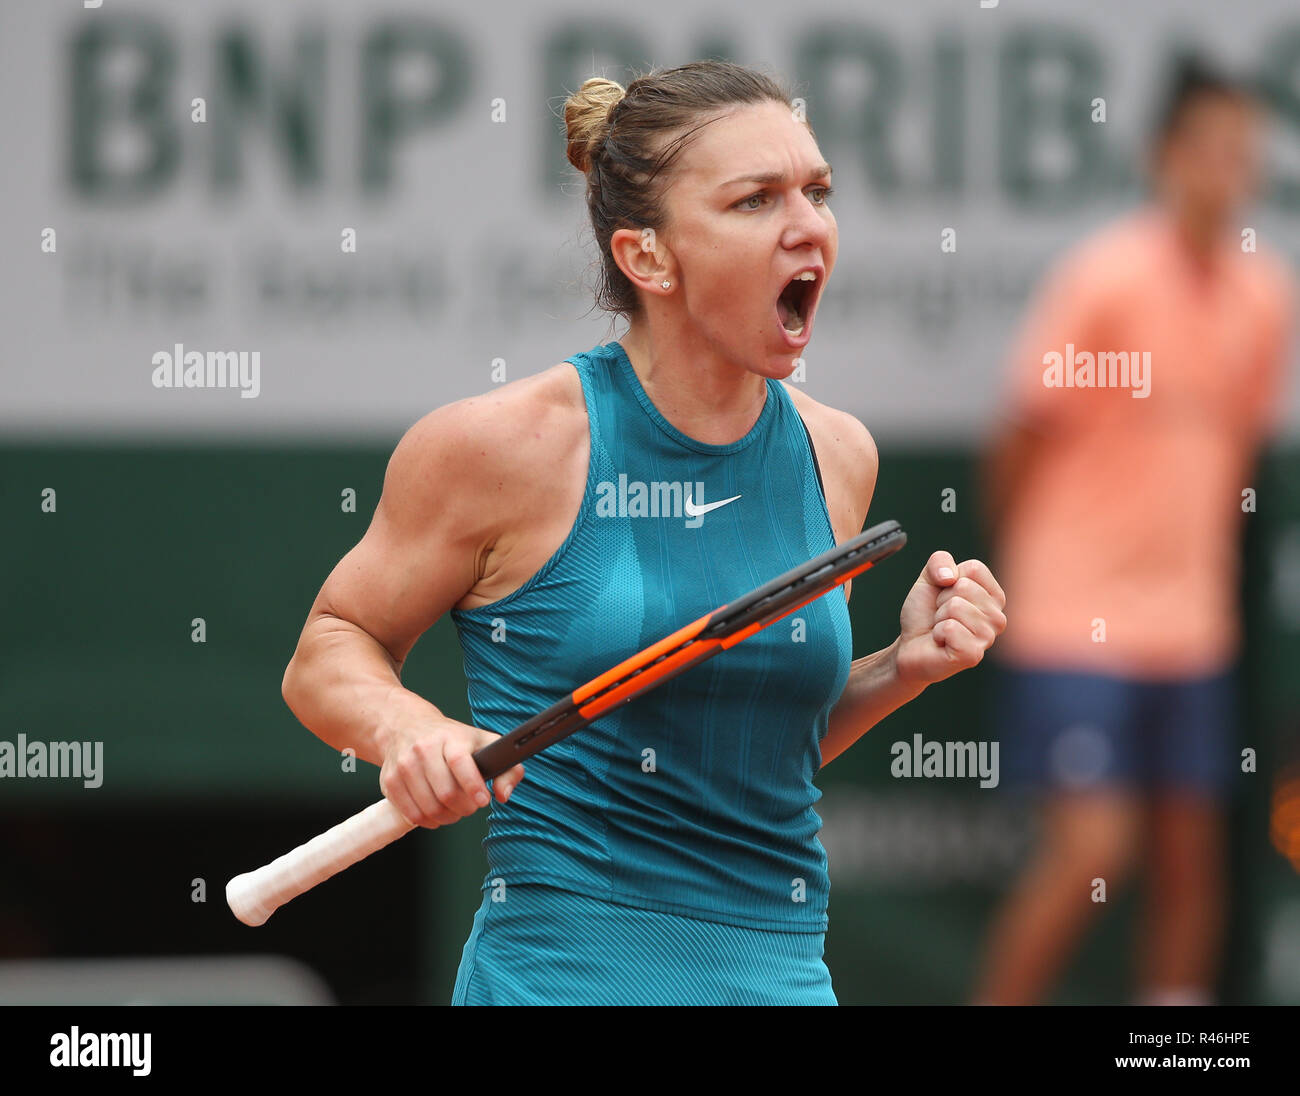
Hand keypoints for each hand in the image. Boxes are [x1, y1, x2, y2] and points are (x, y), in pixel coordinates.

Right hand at [377, 696, 524, 827]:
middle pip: (445, 792)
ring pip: (429, 808)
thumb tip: (503, 795)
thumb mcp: (484, 743)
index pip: (459, 762)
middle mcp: (424, 748)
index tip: (483, 801)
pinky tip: (437, 813)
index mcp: (451, 737)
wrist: (406, 726)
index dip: (472, 785)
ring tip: (455, 810)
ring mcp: (404, 765)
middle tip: (471, 805)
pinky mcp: (390, 781)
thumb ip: (507, 768)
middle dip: (464, 808)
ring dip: (448, 817)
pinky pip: (411, 814)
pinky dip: (428, 821)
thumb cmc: (453, 740)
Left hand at [894, 551, 1006, 689]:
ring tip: (941, 629)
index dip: (949, 579)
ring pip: (956, 606)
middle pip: (964, 587)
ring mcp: (987, 638)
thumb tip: (950, 576)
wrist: (909, 647)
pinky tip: (941, 642)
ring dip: (939, 617)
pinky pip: (950, 628)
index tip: (944, 596)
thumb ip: (940, 561)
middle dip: (942, 600)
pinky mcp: (973, 655)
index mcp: (993, 597)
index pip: (975, 569)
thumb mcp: (928, 578)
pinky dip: (937, 633)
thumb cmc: (925, 614)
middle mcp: (997, 617)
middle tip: (940, 616)